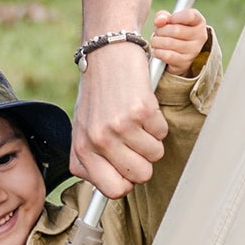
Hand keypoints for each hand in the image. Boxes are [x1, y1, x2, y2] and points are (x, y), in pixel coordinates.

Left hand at [71, 34, 166, 197]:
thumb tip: (113, 188)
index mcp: (82, 149)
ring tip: (135, 119)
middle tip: (134, 139)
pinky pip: (162, 133)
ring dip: (151, 139)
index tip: (128, 169)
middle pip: (140, 176)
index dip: (127, 182)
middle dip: (144, 161)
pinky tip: (142, 106)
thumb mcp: (84, 128)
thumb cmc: (97, 93)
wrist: (106, 53)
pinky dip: (157, 121)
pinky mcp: (141, 111)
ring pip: (155, 155)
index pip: (112, 191)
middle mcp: (99, 141)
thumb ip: (93, 160)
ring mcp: (120, 126)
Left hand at [150, 7, 208, 73]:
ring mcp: (194, 51)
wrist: (179, 55)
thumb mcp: (170, 21)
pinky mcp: (185, 62)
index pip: (190, 16)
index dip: (175, 17)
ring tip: (156, 42)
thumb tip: (159, 20)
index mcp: (198, 22)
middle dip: (161, 30)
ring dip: (156, 42)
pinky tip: (157, 51)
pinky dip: (158, 52)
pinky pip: (167, 56)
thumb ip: (163, 16)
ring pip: (169, 43)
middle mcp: (200, 36)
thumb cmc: (174, 34)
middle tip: (157, 33)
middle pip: (175, 30)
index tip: (168, 20)